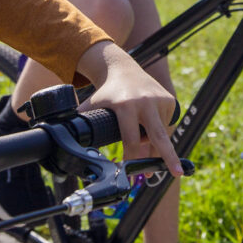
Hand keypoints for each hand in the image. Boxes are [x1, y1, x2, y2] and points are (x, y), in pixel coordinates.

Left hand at [76, 44, 181, 177]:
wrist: (123, 69)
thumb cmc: (106, 92)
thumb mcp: (92, 105)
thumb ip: (80, 122)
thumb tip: (64, 141)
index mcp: (126, 106)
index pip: (131, 140)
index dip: (132, 158)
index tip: (133, 172)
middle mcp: (146, 102)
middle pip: (158, 136)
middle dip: (168, 157)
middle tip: (178, 173)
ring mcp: (160, 101)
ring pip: (160, 135)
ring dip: (154, 147)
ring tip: (144, 152)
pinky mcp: (170, 101)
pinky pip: (166, 126)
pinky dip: (158, 132)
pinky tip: (147, 125)